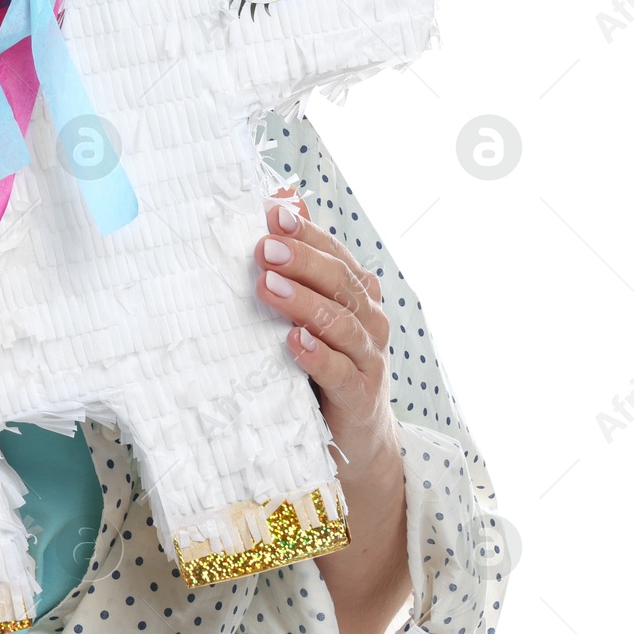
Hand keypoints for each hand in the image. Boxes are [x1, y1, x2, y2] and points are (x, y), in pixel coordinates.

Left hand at [254, 188, 401, 471]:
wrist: (353, 436)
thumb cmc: (322, 359)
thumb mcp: (307, 307)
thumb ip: (297, 258)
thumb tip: (282, 198)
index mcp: (355, 291)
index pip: (334, 252)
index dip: (306, 232)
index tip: (272, 214)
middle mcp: (368, 318)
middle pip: (339, 281)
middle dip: (301, 260)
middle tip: (264, 248)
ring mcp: (369, 357)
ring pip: (340, 322)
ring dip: (303, 302)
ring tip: (268, 286)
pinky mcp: (360, 395)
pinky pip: (341, 371)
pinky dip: (317, 354)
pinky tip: (294, 342)